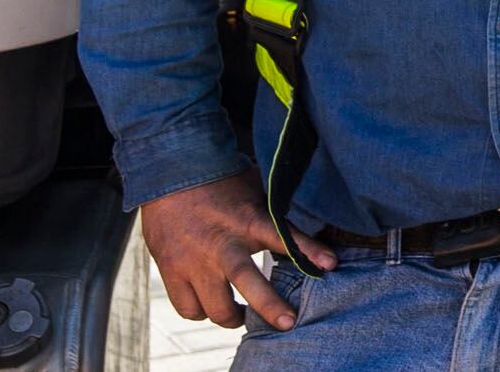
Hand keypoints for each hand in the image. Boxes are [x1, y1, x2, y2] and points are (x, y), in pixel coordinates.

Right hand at [137, 174, 330, 330]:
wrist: (169, 176)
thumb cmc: (221, 183)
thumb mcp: (256, 191)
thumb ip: (275, 217)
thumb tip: (307, 236)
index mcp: (247, 218)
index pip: (282, 235)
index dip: (307, 251)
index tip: (330, 265)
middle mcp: (221, 243)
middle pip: (247, 280)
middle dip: (269, 306)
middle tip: (288, 323)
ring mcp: (193, 261)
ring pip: (216, 307)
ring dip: (233, 317)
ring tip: (242, 315)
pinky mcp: (170, 271)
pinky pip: (189, 308)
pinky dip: (202, 312)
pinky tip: (210, 304)